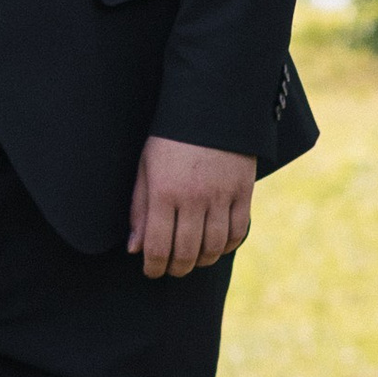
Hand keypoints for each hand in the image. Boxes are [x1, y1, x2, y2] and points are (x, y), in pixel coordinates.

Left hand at [127, 136, 254, 278]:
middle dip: (176, 268)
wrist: (210, 104)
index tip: (151, 271)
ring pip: (213, 247)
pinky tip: (216, 247)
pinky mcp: (243, 192)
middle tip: (172, 269)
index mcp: (164, 191)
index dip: (153, 267)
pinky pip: (237, 232)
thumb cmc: (170, 138)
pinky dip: (227, 246)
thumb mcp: (145, 167)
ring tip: (193, 260)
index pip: (158, 246)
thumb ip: (139, 209)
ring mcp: (221, 196)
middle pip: (186, 252)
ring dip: (202, 261)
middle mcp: (193, 198)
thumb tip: (134, 249)